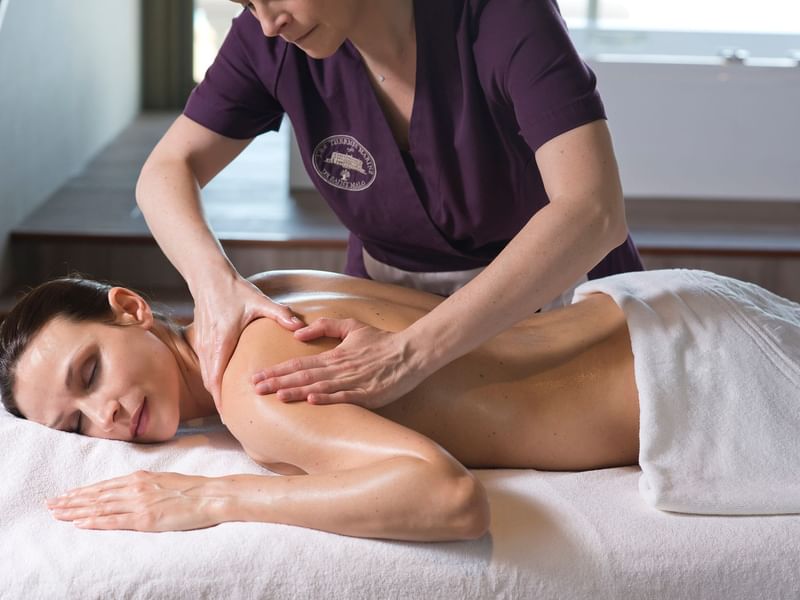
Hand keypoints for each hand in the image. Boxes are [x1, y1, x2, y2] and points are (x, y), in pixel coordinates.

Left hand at [46, 470, 222, 531]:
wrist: (210, 495)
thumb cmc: (191, 488)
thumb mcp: (163, 479)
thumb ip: (144, 484)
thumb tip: (130, 488)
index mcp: (139, 477)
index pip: (102, 486)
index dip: (81, 491)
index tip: (64, 495)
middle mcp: (134, 488)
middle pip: (96, 496)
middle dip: (71, 501)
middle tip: (51, 505)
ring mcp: (138, 504)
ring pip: (100, 508)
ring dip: (76, 511)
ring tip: (58, 514)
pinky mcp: (145, 519)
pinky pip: (114, 521)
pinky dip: (95, 522)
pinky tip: (80, 524)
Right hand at [192, 274, 304, 411]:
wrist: (209, 277)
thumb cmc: (234, 289)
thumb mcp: (259, 301)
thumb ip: (280, 314)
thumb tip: (299, 326)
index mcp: (222, 342)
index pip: (217, 379)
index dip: (221, 400)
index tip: (227, 417)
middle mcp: (209, 347)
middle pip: (210, 383)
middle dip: (219, 403)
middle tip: (232, 422)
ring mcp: (203, 344)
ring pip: (206, 376)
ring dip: (215, 393)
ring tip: (228, 410)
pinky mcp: (202, 340)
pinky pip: (206, 367)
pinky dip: (212, 380)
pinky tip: (224, 387)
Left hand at [251, 318, 428, 408]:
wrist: (410, 353)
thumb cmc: (381, 341)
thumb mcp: (352, 326)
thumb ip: (325, 326)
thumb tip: (298, 334)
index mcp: (334, 355)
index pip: (299, 362)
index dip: (277, 370)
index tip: (257, 376)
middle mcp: (340, 368)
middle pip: (304, 375)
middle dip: (278, 382)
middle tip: (256, 389)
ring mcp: (354, 382)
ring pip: (320, 387)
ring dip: (297, 392)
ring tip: (277, 396)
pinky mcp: (368, 394)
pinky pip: (345, 397)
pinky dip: (328, 398)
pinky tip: (312, 400)